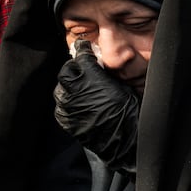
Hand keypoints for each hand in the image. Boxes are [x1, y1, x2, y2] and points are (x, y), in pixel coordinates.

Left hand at [54, 40, 138, 172]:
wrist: (124, 142)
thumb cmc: (129, 112)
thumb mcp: (121, 85)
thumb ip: (103, 72)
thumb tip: (95, 62)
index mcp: (91, 77)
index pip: (81, 56)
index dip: (83, 51)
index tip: (84, 48)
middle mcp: (74, 89)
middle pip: (67, 71)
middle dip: (74, 68)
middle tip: (84, 71)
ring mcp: (67, 105)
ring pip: (61, 88)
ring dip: (70, 87)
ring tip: (82, 90)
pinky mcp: (64, 118)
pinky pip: (62, 105)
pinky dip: (69, 103)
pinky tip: (79, 105)